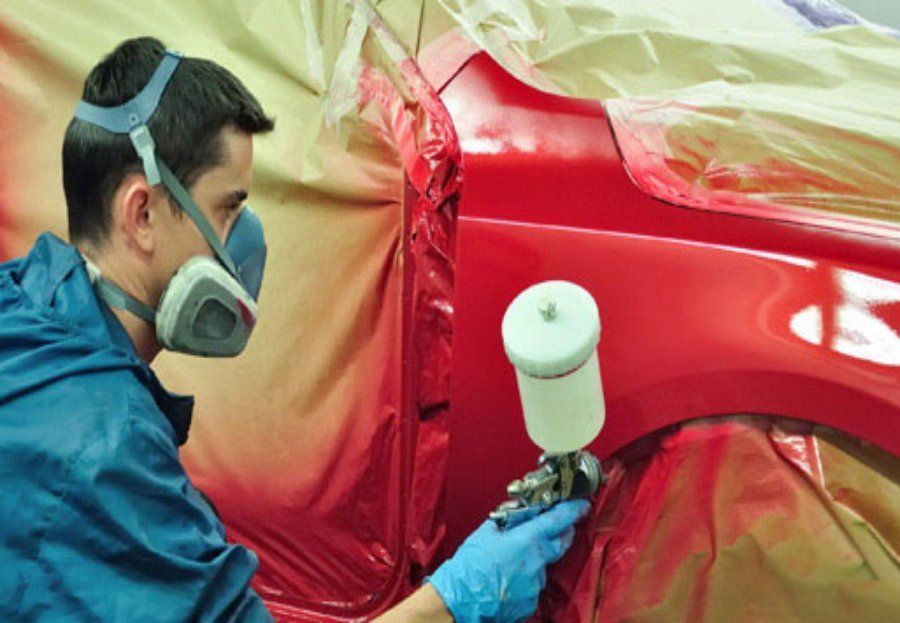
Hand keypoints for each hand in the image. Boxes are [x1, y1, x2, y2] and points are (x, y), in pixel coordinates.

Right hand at [427, 499, 589, 622]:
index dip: (573, 511)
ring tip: (510, 562)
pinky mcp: (531, 603)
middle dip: (561, 534)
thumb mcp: (487, 531)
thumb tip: (523, 511)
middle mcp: (537, 562)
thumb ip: (510, 519)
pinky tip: (507, 579)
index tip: (581, 505)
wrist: (460, 600)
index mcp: (527, 540)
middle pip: (561, 544)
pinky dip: (524, 581)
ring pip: (543, 567)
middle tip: (555, 528)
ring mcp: (535, 584)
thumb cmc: (470, 566)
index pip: (558, 520)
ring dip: (534, 561)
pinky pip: (533, 586)